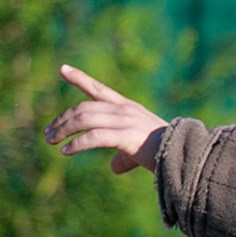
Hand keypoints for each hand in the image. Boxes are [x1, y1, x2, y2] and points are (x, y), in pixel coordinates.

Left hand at [45, 64, 166, 173]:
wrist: (187, 156)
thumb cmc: (168, 153)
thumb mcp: (142, 149)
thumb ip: (124, 156)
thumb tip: (113, 167)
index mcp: (128, 108)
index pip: (99, 90)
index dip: (80, 78)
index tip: (62, 68)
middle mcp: (124, 110)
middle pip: (84, 107)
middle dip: (63, 119)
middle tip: (48, 134)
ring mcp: (125, 122)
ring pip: (85, 119)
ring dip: (64, 130)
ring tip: (51, 141)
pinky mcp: (126, 137)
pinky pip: (94, 138)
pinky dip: (77, 144)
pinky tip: (67, 152)